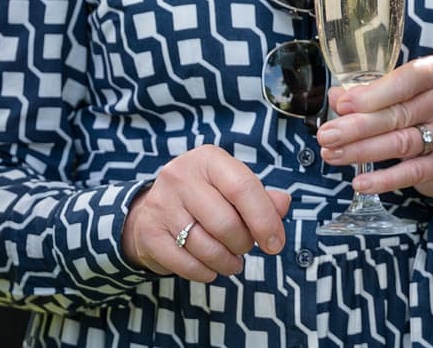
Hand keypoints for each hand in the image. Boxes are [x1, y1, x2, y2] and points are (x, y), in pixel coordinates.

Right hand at [120, 145, 291, 281]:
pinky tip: (211, 268)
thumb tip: (283, 204)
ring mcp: (161, 204)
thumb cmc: (205, 197)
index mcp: (208, 159)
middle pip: (225, 223)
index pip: (243, 188)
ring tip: (232, 261)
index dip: (265, 220)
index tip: (276, 244)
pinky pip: (186, 264)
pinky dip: (205, 272)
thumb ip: (263, 197)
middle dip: (244, 244)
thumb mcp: (232, 187)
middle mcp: (181, 176)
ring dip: (227, 262)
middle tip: (245, 247)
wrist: (152, 209)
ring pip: (206, 247)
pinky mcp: (149, 233)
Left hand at [318, 56, 432, 197]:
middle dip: (356, 127)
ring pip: (401, 143)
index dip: (371, 95)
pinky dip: (384, 179)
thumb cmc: (424, 107)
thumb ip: (371, 92)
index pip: (404, 81)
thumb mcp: (402, 92)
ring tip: (333, 155)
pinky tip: (360, 182)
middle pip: (398, 114)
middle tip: (326, 136)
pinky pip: (413, 172)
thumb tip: (336, 98)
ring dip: (362, 151)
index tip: (342, 106)